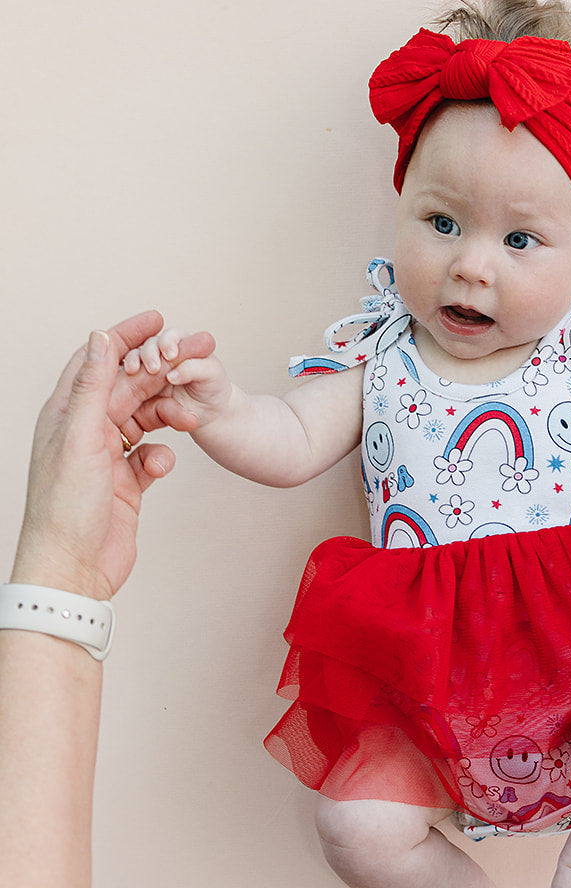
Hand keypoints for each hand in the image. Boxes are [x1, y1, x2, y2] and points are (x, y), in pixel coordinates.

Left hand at [12, 314, 182, 601]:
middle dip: (158, 374)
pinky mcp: (126, 483)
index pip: (97, 360)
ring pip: (145, 420)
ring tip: (186, 418)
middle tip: (189, 362)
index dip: (126, 336)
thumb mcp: (80, 437)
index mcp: (67, 413)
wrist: (74, 567)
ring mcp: (107, 457)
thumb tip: (100, 338)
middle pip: (127, 387)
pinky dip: (162, 456)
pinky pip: (152, 456)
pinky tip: (162, 465)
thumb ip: (92, 386)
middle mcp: (85, 431)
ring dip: (167, 416)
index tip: (157, 320)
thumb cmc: (65, 508)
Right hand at [119, 326, 229, 437]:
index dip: (168, 342)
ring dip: (134, 361)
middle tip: (154, 368)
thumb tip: (171, 374)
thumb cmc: (212, 387)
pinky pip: (130, 376)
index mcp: (181, 344)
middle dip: (149, 353)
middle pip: (149, 345)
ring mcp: (150, 367)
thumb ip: (194, 369)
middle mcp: (163, 353)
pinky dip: (127, 375)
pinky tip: (129, 378)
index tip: (171, 355)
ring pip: (136, 358)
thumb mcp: (211, 375)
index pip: (171, 336)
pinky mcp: (140, 383)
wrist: (208, 410)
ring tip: (136, 371)